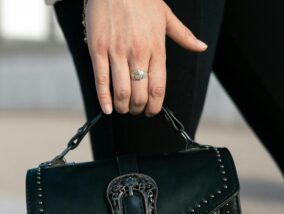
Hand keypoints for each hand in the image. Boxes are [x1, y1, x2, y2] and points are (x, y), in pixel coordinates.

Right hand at [85, 0, 207, 116]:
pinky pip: (101, 79)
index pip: (158, 88)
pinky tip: (107, 108)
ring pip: (121, 90)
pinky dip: (103, 98)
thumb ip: (184, 36)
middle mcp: (138, 53)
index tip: (151, 112)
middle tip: (136, 110)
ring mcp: (117, 51)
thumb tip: (201, 47)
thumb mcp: (167, 16)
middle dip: (138, 109)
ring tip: (123, 108)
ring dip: (123, 106)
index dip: (155, 106)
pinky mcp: (98, 49)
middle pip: (140, 94)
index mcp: (157, 48)